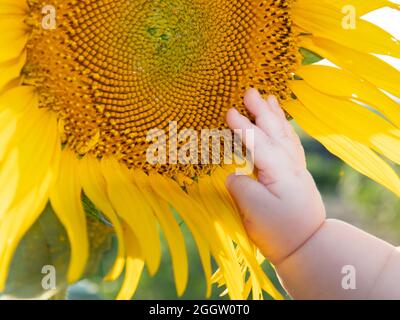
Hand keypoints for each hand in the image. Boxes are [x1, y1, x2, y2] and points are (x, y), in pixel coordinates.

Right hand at [226, 88, 325, 264]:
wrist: (307, 246)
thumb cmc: (280, 231)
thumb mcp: (254, 210)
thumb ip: (241, 186)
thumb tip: (235, 174)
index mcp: (279, 170)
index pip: (258, 142)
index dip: (242, 126)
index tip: (229, 110)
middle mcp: (290, 165)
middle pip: (274, 131)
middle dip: (261, 110)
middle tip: (250, 90)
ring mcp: (296, 169)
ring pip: (284, 135)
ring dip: (275, 116)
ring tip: (269, 99)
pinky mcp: (296, 175)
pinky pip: (289, 144)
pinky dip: (284, 130)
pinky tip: (281, 126)